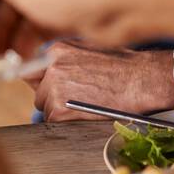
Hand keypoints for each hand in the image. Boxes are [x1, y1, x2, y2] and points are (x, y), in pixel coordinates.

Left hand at [26, 42, 173, 120]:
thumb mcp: (89, 50)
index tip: (46, 89)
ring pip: (46, 109)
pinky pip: (54, 122)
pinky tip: (85, 116)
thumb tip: (52, 69)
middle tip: (75, 101)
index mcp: (56, 51)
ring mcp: (54, 89)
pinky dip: (67, 123)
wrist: (141, 81)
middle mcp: (51, 68)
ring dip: (61, 112)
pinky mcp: (60, 110)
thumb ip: (66, 58)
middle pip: (39, 92)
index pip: (31, 69)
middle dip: (52, 99)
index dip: (40, 82)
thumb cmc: (124, 65)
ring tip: (85, 108)